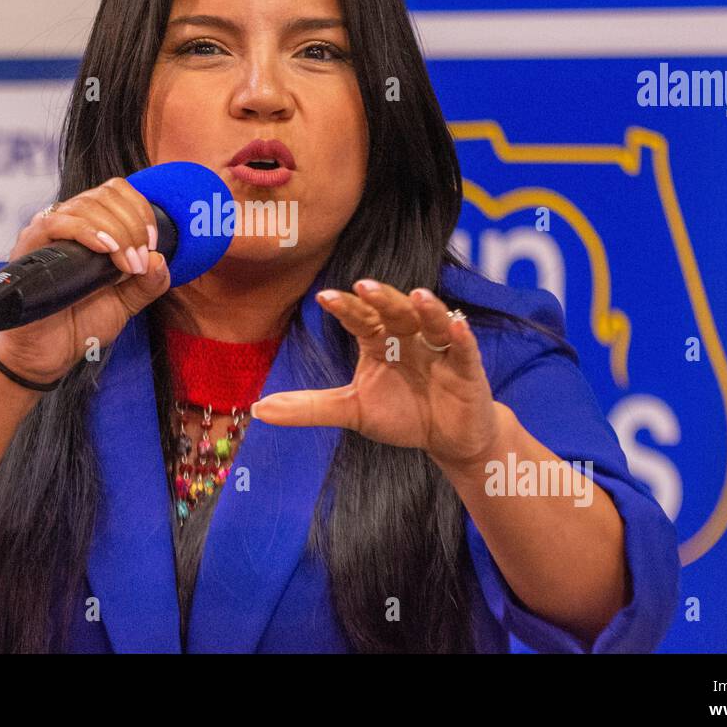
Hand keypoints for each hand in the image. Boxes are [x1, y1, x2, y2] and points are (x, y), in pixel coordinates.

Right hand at [0, 178, 170, 382]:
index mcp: (91, 227)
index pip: (116, 191)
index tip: (152, 243)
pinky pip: (54, 223)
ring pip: (84, 205)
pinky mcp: (28, 247)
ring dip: (116, 232)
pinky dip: (86, 232)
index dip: (140, 210)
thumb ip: (147, 284)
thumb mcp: (126, 304)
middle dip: (132, 226)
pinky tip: (105, 250)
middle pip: (104, 195)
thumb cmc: (81, 324)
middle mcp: (67, 222)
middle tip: (138, 262)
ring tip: (125, 264)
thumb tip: (160, 258)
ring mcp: (46, 233)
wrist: (50, 354)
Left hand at [251, 279, 507, 472]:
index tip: (324, 297)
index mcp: (379, 340)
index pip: (361, 318)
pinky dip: (461, 334)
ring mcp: (439, 348)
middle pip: (394, 310)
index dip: (346, 307)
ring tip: (418, 296)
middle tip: (363, 286)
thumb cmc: (402, 415)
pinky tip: (456, 324)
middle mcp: (408, 336)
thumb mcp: (352, 411)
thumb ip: (309, 407)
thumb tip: (259, 409)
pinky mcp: (468, 366)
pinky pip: (464, 347)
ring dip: (427, 308)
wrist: (448, 441)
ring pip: (431, 320)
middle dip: (381, 298)